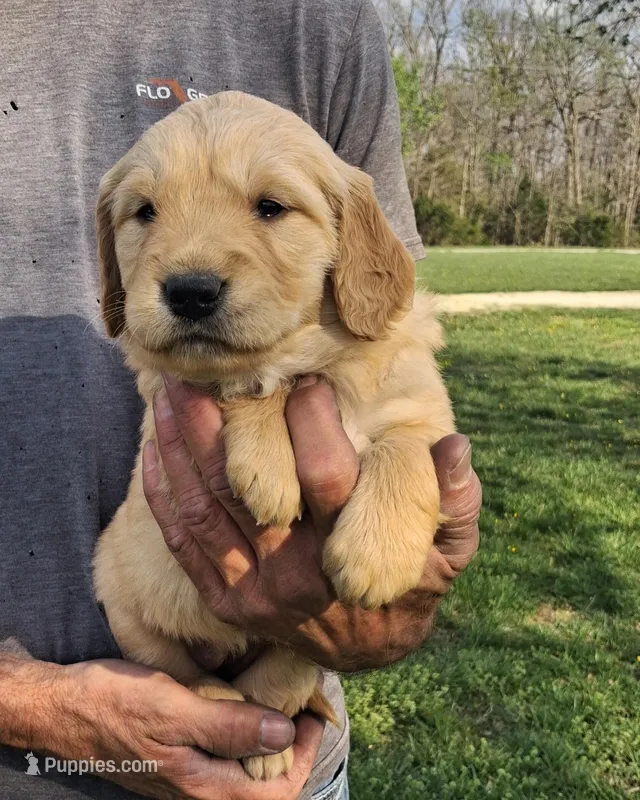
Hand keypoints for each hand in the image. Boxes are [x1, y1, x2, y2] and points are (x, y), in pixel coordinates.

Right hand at [0, 653, 322, 798]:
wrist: (64, 707)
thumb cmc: (114, 705)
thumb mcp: (174, 710)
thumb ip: (227, 726)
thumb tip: (282, 733)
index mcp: (202, 785)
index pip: (276, 793)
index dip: (303, 758)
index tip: (310, 715)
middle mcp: (198, 788)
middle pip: (264, 784)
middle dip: (291, 747)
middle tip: (300, 703)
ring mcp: (187, 774)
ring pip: (244, 769)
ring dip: (268, 738)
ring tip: (279, 698)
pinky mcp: (177, 758)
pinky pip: (223, 755)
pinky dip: (243, 732)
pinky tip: (243, 700)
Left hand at [144, 377, 479, 672]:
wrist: (368, 650)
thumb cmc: (410, 584)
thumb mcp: (449, 550)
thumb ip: (456, 500)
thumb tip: (454, 444)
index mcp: (350, 550)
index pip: (326, 473)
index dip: (310, 417)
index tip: (301, 374)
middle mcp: (297, 571)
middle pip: (249, 485)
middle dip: (223, 422)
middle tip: (204, 369)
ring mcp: (254, 591)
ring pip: (206, 507)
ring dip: (181, 447)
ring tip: (167, 394)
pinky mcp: (225, 602)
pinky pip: (184, 544)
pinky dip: (164, 496)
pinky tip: (154, 451)